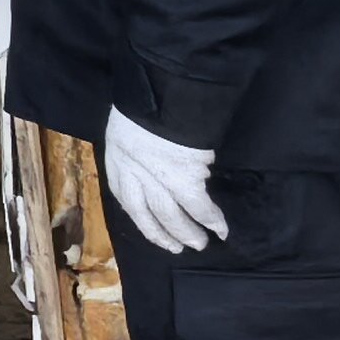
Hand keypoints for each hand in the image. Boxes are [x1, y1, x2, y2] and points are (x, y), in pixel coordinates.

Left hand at [100, 107, 226, 253]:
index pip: (123, 196)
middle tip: (180, 248)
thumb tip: (154, 165)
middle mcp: (133, 173)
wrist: (163, 91)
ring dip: (187, 232)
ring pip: (171, 214)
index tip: (152, 229)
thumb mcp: (129, 126)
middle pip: (146, 212)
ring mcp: (157, 178)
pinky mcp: (184, 178)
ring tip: (201, 244)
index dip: (139, 215)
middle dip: (163, 233)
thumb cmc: (147, 102)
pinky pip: (199, 206)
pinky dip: (211, 219)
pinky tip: (221, 230)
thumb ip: (137, 149)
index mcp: (117, 158)